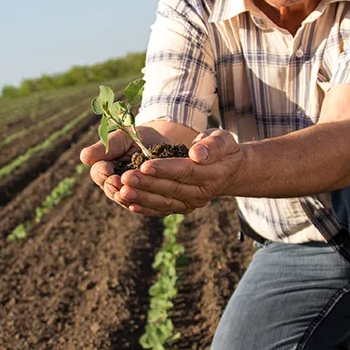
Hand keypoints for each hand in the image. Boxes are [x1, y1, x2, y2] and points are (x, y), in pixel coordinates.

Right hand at [80, 127, 166, 206]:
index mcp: (106, 168)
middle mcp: (116, 185)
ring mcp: (131, 195)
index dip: (101, 172)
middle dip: (113, 186)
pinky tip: (142, 203)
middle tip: (118, 182)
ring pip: (126, 200)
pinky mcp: (148, 202)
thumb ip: (105, 147)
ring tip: (128, 191)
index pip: (98, 172)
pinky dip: (142, 205)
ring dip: (127, 197)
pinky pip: (144, 207)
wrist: (165, 145)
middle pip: (110, 189)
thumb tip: (84, 157)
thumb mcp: (123, 138)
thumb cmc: (139, 139)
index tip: (107, 169)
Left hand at [117, 128, 242, 216]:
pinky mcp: (182, 207)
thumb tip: (197, 154)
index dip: (164, 169)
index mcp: (213, 174)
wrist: (228, 169)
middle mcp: (202, 192)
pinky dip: (146, 209)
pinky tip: (129, 204)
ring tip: (121, 191)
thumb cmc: (222, 149)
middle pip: (171, 188)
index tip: (144, 165)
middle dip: (147, 184)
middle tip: (126, 177)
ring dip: (142, 198)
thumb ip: (212, 145)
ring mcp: (192, 203)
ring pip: (164, 202)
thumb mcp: (223, 139)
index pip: (186, 171)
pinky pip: (163, 210)